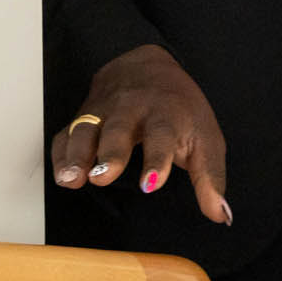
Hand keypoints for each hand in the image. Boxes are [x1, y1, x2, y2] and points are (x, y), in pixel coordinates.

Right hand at [49, 43, 231, 225]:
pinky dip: (60, 154)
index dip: (157, 160)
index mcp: (166, 114)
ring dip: (77, 155)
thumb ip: (210, 177)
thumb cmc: (179, 109)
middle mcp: (132, 110)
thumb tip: (221, 215)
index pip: (162, 136)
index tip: (151, 184)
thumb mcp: (205, 137)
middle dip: (111, 154)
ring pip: (86, 130)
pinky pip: (65, 135)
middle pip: (119, 131)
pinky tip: (61, 175)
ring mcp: (104, 112)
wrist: (146, 65)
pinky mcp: (83, 118)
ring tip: (72, 179)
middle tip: (104, 177)